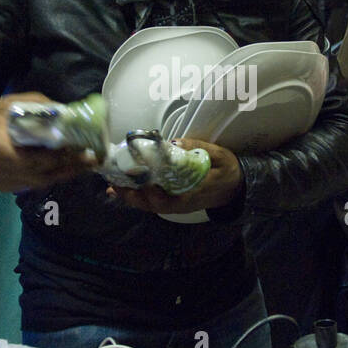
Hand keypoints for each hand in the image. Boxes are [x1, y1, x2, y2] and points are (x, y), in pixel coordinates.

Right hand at [0, 92, 99, 192]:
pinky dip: (51, 176)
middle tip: (93, 158)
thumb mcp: (7, 104)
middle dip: (72, 165)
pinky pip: (35, 184)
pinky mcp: (9, 188)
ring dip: (66, 173)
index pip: (39, 158)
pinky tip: (66, 168)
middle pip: (46, 173)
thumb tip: (64, 109)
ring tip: (86, 164)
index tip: (83, 146)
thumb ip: (36, 105)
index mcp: (3, 150)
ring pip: (43, 182)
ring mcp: (8, 182)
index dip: (62, 155)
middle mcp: (7, 171)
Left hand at [106, 138, 242, 214]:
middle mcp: (181, 204)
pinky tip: (121, 188)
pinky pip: (151, 202)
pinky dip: (135, 196)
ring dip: (130, 196)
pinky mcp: (172, 202)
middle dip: (132, 195)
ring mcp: (176, 205)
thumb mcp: (220, 156)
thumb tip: (174, 142)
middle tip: (114, 182)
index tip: (142, 183)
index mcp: (193, 195)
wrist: (235, 188)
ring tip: (112, 184)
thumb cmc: (227, 171)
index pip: (170, 201)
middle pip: (152, 205)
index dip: (154, 195)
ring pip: (149, 205)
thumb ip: (199, 148)